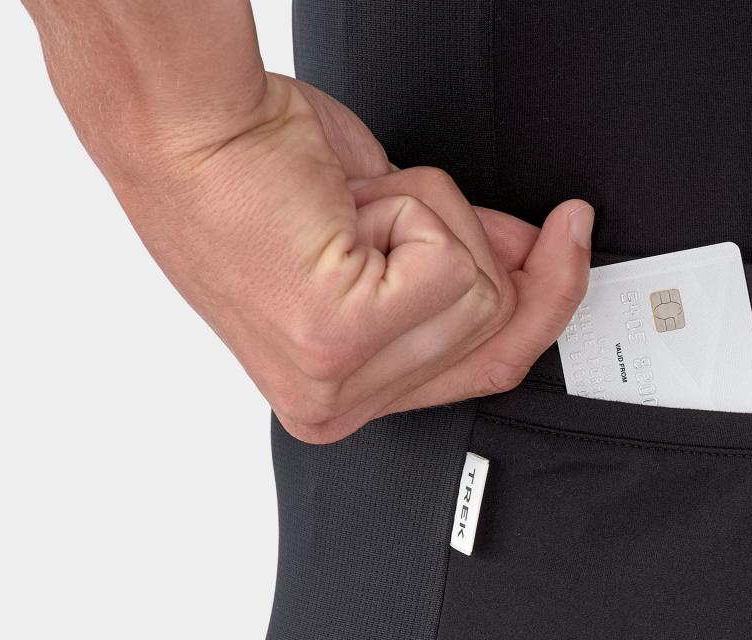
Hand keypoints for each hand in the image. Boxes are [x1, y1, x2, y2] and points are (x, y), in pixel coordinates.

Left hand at [108, 72, 591, 442]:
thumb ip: (458, 271)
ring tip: (353, 208)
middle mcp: (334, 402)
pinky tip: (348, 208)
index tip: (567, 240)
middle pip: (497, 335)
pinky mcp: (341, 337)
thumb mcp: (377, 234)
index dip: (540, 299)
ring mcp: (338, 380)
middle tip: (407, 203)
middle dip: (473, 246)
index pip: (489, 371)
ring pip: (478, 293)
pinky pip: (449, 265)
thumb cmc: (249, 169)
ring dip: (428, 219)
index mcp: (336, 396)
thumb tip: (535, 260)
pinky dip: (412, 208)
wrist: (184, 124)